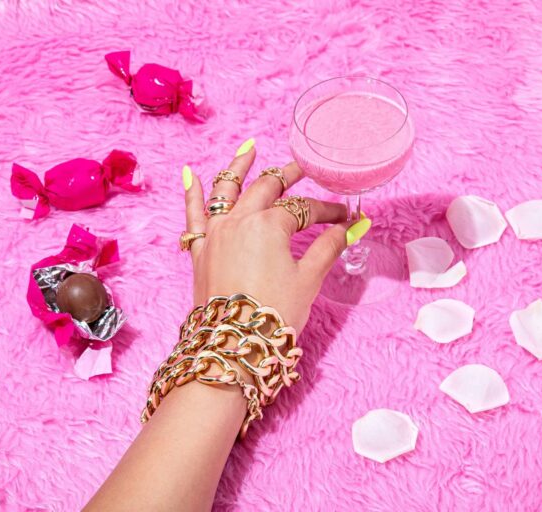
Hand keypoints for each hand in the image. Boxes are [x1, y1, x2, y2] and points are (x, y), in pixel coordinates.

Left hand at [182, 141, 369, 331]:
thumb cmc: (274, 313)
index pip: (304, 210)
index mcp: (269, 225)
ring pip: (226, 189)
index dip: (327, 212)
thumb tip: (351, 228)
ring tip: (249, 148)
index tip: (343, 218)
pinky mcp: (200, 250)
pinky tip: (190, 174)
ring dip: (239, 166)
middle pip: (267, 187)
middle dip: (288, 176)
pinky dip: (192, 194)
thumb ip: (328, 247)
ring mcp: (215, 233)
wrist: (234, 345)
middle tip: (303, 170)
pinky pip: (193, 215)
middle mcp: (239, 220)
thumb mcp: (308, 279)